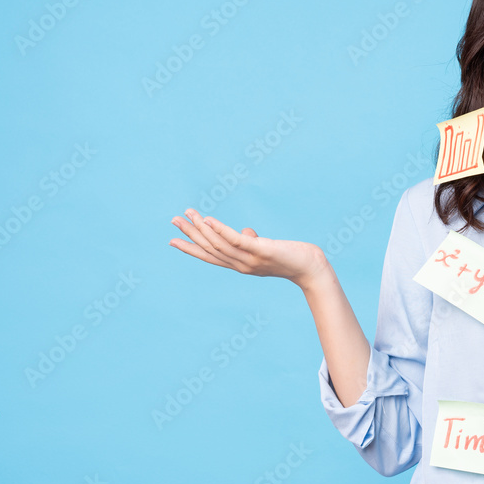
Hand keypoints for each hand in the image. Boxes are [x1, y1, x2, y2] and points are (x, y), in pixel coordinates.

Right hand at [169, 209, 329, 287]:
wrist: (311, 269)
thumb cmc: (291, 257)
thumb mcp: (267, 249)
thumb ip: (253, 241)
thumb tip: (246, 231)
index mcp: (241, 265)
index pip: (211, 257)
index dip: (191, 249)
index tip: (172, 241)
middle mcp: (242, 265)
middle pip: (211, 249)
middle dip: (191, 235)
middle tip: (174, 220)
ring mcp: (251, 259)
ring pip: (220, 244)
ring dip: (202, 229)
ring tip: (189, 214)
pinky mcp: (262, 250)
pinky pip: (237, 240)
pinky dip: (221, 230)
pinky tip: (210, 220)